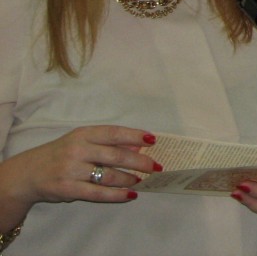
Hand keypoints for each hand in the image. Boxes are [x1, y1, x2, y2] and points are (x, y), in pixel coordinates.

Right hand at [0, 125, 156, 227]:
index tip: (153, 140)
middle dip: (139, 161)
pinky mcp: (68, 189)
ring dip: (129, 179)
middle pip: (116, 155)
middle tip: (155, 167)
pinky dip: (117, 195)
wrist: (29, 173)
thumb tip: (138, 144)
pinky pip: (98, 193)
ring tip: (141, 181)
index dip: (135, 136)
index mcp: (83, 134)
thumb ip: (106, 142)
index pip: (114, 133)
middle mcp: (78, 149)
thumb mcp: (81, 141)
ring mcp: (72, 170)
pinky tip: (129, 195)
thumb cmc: (62, 154)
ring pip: (109, 175)